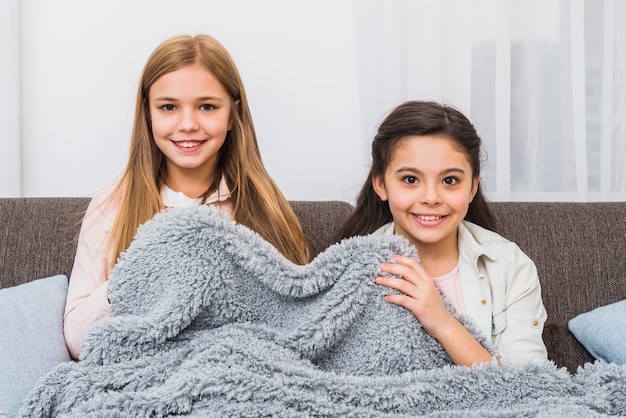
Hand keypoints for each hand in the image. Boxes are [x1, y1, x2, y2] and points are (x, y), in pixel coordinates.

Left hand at [376, 254, 494, 366]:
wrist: (444, 325)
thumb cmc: (433, 308)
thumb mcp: (428, 291)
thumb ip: (419, 282)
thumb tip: (402, 274)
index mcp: (428, 280)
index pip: (414, 264)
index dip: (402, 259)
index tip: (390, 256)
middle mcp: (426, 286)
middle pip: (407, 271)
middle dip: (392, 267)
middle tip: (380, 266)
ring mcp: (423, 296)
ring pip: (403, 284)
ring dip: (388, 281)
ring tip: (377, 280)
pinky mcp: (420, 308)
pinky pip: (403, 300)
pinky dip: (393, 297)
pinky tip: (385, 297)